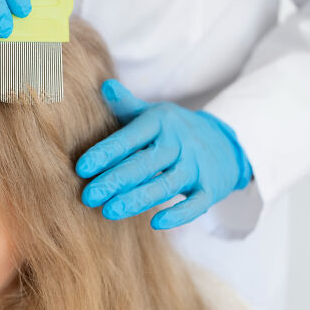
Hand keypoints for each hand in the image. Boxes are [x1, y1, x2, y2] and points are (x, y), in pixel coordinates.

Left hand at [75, 79, 252, 229]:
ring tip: (109, 211)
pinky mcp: (210, 189)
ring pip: (165, 185)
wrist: (227, 143)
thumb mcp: (153, 114)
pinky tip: (156, 223)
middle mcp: (178, 143)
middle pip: (144, 163)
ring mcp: (195, 166)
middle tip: (89, 196)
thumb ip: (126, 105)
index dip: (105, 153)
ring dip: (137, 199)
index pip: (129, 137)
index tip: (81, 168)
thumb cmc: (175, 130)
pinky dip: (179, 215)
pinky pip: (196, 204)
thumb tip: (104, 85)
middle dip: (115, 180)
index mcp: (160, 122)